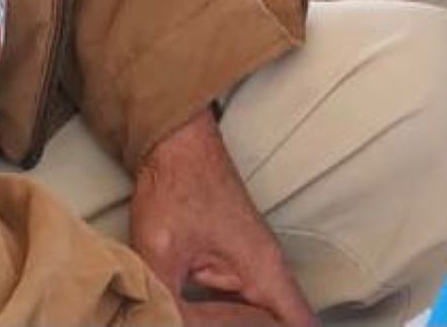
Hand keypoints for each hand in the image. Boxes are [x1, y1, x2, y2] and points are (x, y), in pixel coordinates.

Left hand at [131, 110, 312, 326]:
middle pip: (282, 324)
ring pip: (263, 318)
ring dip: (245, 325)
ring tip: (205, 318)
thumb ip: (170, 308)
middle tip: (209, 323)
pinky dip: (233, 321)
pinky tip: (207, 320)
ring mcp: (253, 267)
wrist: (174, 140)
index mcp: (263, 272)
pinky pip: (247, 307)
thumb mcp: (164, 255)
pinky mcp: (234, 263)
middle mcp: (267, 271)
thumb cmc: (176, 185)